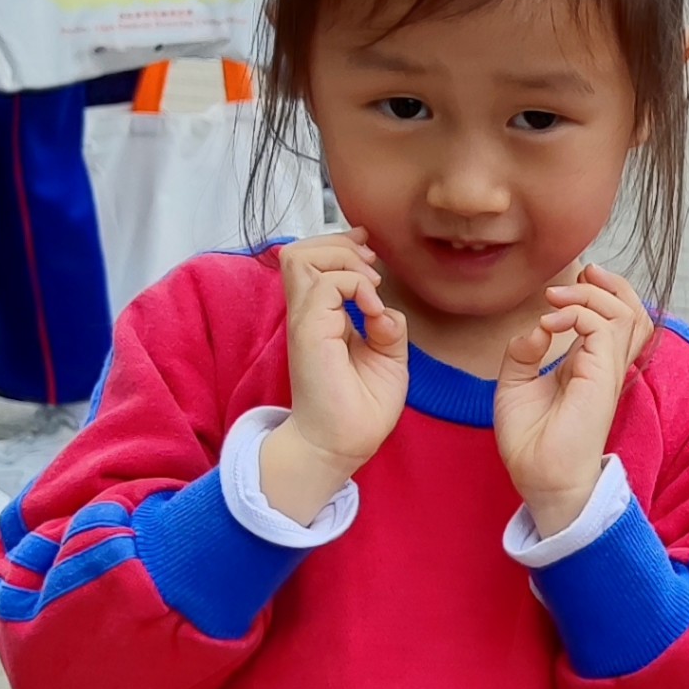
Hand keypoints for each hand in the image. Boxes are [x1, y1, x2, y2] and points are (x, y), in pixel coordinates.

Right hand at [258, 228, 407, 520]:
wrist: (342, 444)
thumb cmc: (360, 408)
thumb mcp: (387, 357)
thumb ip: (385, 326)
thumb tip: (383, 306)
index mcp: (322, 317)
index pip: (313, 261)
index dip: (340, 245)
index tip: (371, 252)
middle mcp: (308, 314)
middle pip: (300, 251)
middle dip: (339, 243)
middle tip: (371, 264)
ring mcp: (305, 321)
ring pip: (301, 257)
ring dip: (342, 259)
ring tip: (370, 284)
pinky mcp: (309, 332)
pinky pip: (324, 284)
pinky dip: (355, 285)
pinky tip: (373, 309)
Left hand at [495, 262, 652, 533]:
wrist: (540, 478)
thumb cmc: (531, 442)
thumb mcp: (515, 385)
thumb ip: (524, 352)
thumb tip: (539, 328)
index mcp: (590, 367)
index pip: (616, 320)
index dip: (602, 292)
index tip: (567, 284)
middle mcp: (605, 366)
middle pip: (634, 311)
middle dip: (611, 283)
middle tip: (580, 272)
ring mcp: (608, 371)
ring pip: (628, 313)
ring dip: (593, 293)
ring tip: (558, 296)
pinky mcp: (603, 377)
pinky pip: (604, 328)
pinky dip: (578, 313)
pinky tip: (552, 321)